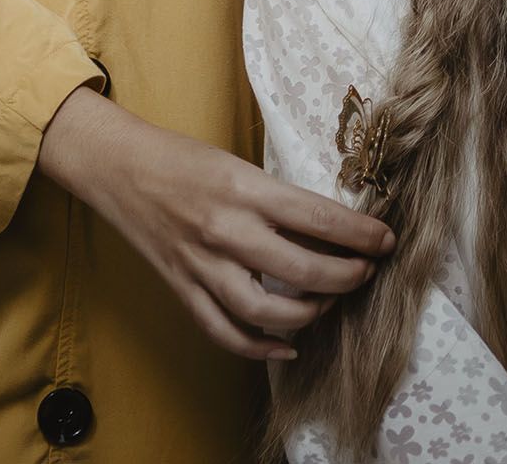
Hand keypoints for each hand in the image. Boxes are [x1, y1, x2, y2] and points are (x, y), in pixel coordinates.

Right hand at [38, 86, 392, 360]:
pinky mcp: (183, 289)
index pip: (318, 217)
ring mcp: (202, 265)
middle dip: (347, 276)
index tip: (386, 240)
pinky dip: (259, 348)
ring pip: (267, 311)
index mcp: (245, 189)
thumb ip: (279, 199)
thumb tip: (331, 226)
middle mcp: (226, 230)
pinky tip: (286, 347)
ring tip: (330, 301)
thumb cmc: (185, 159)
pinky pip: (224, 331)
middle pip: (302, 270)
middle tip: (367, 271)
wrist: (120, 167)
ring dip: (310, 313)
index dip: (360, 235)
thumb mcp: (240, 165)